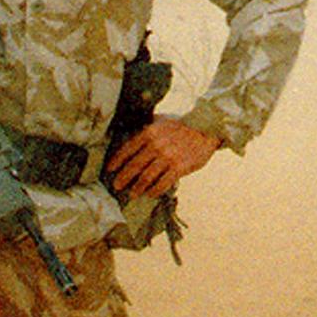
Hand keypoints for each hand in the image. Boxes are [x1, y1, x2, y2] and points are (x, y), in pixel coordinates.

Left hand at [105, 115, 221, 198]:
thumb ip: (148, 132)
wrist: (206, 129)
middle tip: (116, 186)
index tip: (109, 170)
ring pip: (146, 177)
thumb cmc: (183, 127)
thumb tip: (132, 144)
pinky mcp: (179, 168)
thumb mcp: (162, 122)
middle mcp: (156, 145)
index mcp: (150, 132)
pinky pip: (162, 183)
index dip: (117, 161)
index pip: (127, 149)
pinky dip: (154, 190)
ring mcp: (168, 157)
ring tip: (132, 194)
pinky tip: (150, 194)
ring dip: (137, 187)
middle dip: (123, 177)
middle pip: (134, 165)